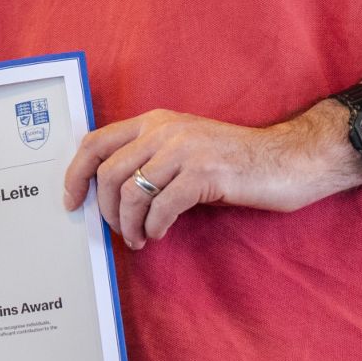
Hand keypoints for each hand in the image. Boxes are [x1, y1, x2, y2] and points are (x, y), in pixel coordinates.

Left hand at [65, 103, 361, 249]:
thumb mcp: (186, 147)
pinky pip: (162, 207)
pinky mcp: (205, 174)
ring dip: (129, 225)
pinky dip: (154, 227)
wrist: (290, 158)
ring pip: (131, 193)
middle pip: (108, 173)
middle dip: (104, 210)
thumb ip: (151, 157)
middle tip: (117, 231)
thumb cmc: (237, 159)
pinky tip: (160, 234)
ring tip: (139, 239)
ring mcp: (186, 150)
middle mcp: (165, 130)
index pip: (95, 142)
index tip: (71, 202)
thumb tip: (109, 192)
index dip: (75, 174)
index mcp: (155, 121)